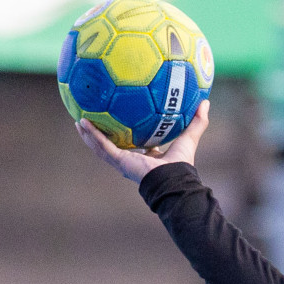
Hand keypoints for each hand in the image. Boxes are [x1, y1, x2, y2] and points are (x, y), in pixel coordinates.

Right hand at [78, 100, 209, 182]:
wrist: (175, 180)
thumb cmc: (183, 165)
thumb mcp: (189, 137)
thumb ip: (197, 121)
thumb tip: (206, 102)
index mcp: (146, 156)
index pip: (133, 144)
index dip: (125, 133)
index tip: (119, 121)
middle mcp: (133, 159)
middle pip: (112, 145)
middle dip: (100, 134)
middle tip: (90, 119)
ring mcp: (124, 162)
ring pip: (101, 147)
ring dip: (89, 135)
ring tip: (78, 121)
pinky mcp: (120, 162)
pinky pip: (103, 146)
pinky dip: (92, 136)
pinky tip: (82, 123)